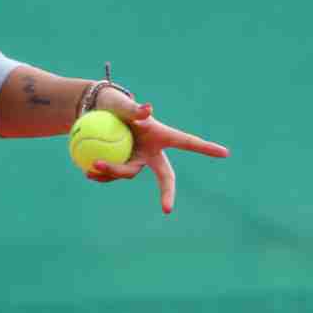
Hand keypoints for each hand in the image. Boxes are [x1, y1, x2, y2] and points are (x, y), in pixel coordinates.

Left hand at [86, 90, 228, 215]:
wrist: (93, 113)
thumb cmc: (112, 105)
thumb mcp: (120, 103)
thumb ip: (134, 109)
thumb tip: (147, 108)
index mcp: (162, 136)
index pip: (187, 142)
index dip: (205, 149)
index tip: (225, 153)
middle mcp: (153, 153)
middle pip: (165, 176)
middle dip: (167, 193)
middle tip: (167, 209)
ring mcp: (138, 161)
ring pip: (129, 173)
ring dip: (112, 172)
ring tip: (92, 166)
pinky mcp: (121, 166)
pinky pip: (114, 176)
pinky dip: (101, 175)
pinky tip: (88, 173)